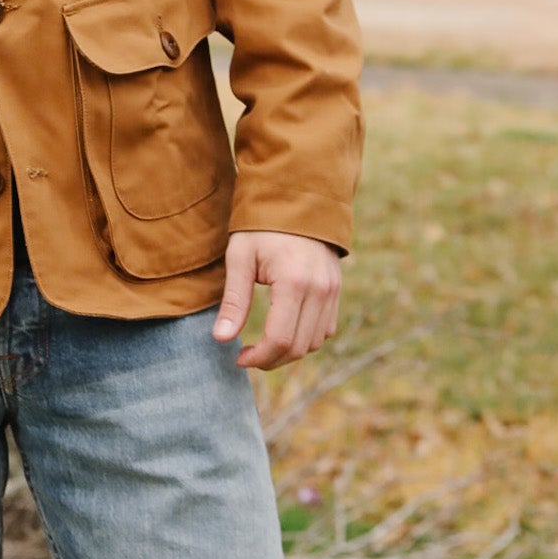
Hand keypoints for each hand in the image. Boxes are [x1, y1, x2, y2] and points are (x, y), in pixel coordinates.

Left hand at [212, 229, 340, 369]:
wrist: (296, 199)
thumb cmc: (261, 226)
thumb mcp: (240, 258)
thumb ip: (234, 301)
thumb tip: (221, 338)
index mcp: (294, 282)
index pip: (280, 339)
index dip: (259, 357)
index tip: (238, 357)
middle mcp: (319, 290)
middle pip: (299, 347)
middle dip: (272, 359)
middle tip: (248, 355)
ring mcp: (332, 290)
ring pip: (315, 342)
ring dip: (289, 351)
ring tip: (264, 344)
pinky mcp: (336, 289)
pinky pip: (326, 328)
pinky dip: (305, 337)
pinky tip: (283, 329)